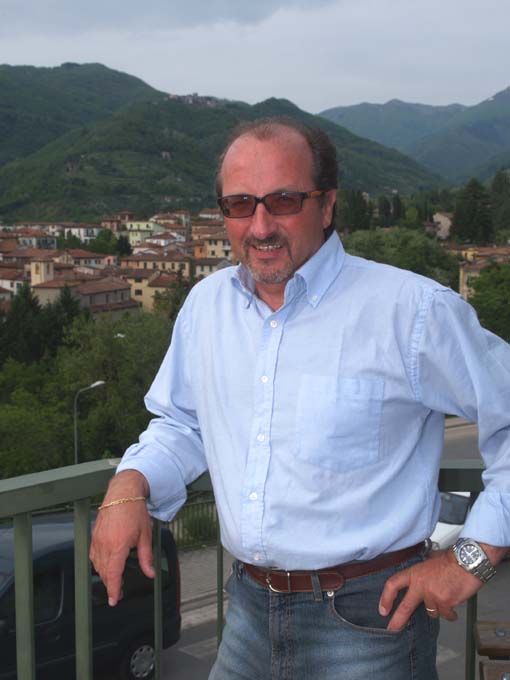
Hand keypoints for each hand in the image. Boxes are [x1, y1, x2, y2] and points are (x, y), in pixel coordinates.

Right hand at [90, 470, 153, 605]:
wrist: (122, 493)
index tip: (114, 600)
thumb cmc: (134, 511)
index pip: (113, 575)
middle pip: (104, 573)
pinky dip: (98, 564)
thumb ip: (146, 557)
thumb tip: (150, 573)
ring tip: (114, 580)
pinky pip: (93, 556)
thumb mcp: (145, 536)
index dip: (113, 590)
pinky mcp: (94, 535)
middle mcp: (104, 545)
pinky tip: (105, 565)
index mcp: (118, 547)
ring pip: (97, 565)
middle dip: (110, 585)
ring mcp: (97, 540)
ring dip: (104, 575)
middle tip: (118, 593)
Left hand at [378, 549, 483, 630]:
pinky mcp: (445, 603)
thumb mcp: (431, 561)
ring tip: (446, 597)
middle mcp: (420, 584)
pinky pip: (446, 614)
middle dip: (398, 620)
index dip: (386, 597)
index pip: (393, 584)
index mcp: (415, 573)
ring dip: (438, 609)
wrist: (468, 561)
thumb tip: (422, 577)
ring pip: (431, 612)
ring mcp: (432, 595)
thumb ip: (424, 572)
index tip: (383, 609)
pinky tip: (454, 604)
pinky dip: (450, 613)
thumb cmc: (452, 560)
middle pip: (405, 606)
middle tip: (392, 629)